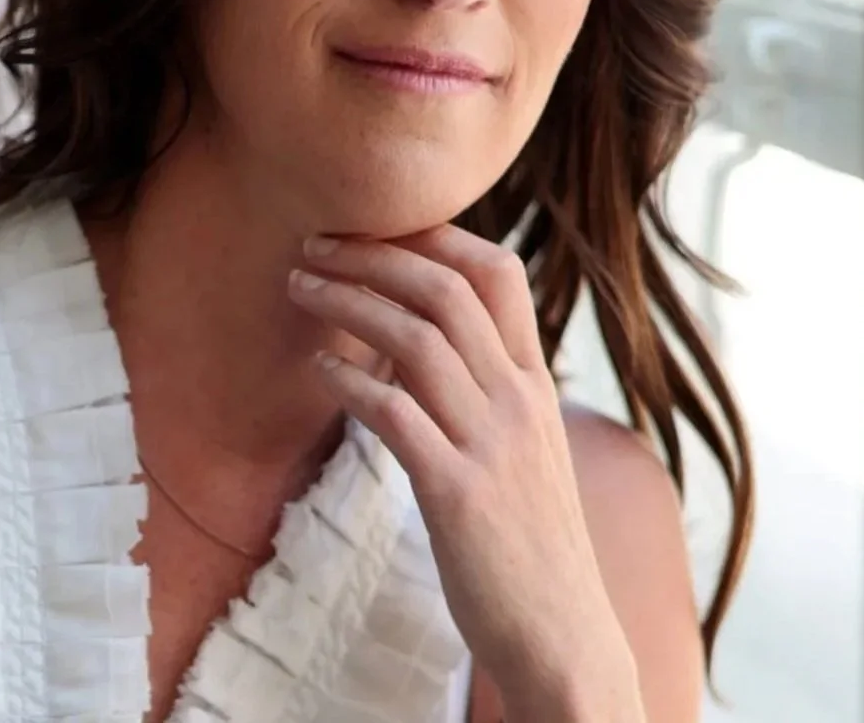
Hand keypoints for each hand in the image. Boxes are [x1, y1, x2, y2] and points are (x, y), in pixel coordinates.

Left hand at [288, 226, 643, 722]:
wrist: (566, 638)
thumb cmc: (532, 542)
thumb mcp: (527, 448)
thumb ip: (488, 390)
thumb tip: (427, 341)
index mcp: (535, 384)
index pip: (498, 273)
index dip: (433, 235)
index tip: (375, 225)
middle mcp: (519, 401)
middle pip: (446, 290)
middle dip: (373, 254)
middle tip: (315, 244)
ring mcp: (491, 445)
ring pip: (417, 338)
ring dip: (347, 301)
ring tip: (298, 287)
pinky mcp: (458, 494)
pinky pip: (394, 413)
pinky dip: (349, 380)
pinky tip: (318, 367)